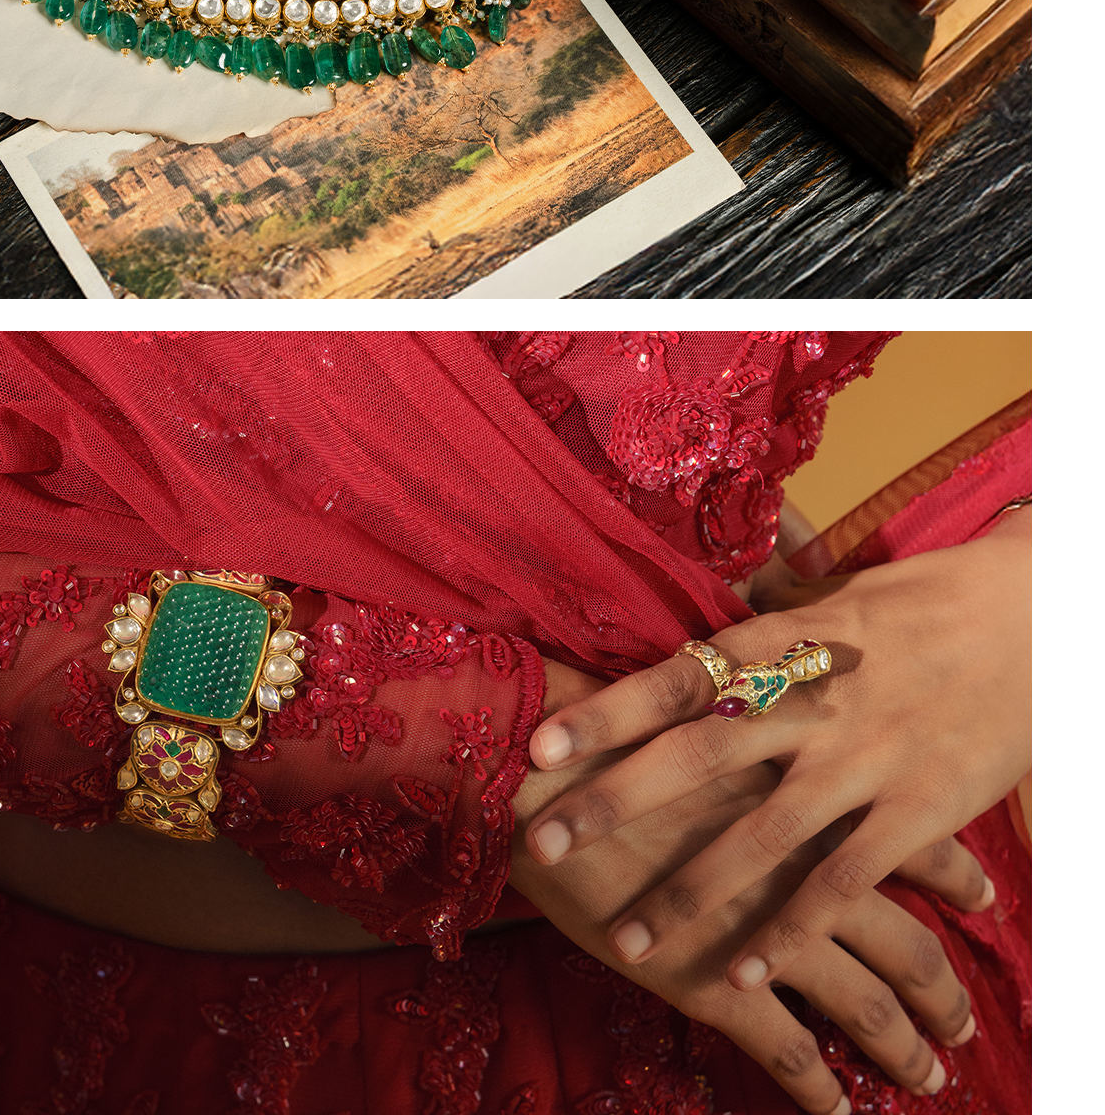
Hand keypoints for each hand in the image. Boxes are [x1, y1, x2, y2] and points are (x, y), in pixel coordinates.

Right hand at [516, 663, 982, 1114]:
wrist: (533, 767)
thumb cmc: (609, 724)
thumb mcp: (706, 695)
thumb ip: (762, 710)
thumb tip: (787, 701)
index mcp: (811, 790)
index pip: (914, 842)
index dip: (954, 876)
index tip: (982, 899)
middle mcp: (804, 865)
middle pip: (906, 942)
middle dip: (942, 993)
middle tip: (962, 1024)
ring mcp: (761, 924)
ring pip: (864, 1002)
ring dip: (902, 1046)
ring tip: (926, 1074)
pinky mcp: (710, 976)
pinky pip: (786, 1048)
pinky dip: (818, 1089)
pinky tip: (836, 1109)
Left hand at [525, 511, 1028, 1004]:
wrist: (1030, 620)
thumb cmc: (915, 605)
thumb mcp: (824, 596)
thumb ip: (754, 617)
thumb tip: (685, 617)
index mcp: (778, 643)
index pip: (676, 678)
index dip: (607, 714)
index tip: (540, 745)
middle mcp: (810, 702)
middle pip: (696, 756)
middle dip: (614, 802)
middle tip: (542, 839)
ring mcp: (864, 759)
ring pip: (760, 837)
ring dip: (688, 892)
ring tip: (627, 939)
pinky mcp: (918, 810)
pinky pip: (842, 883)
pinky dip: (789, 931)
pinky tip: (740, 973)